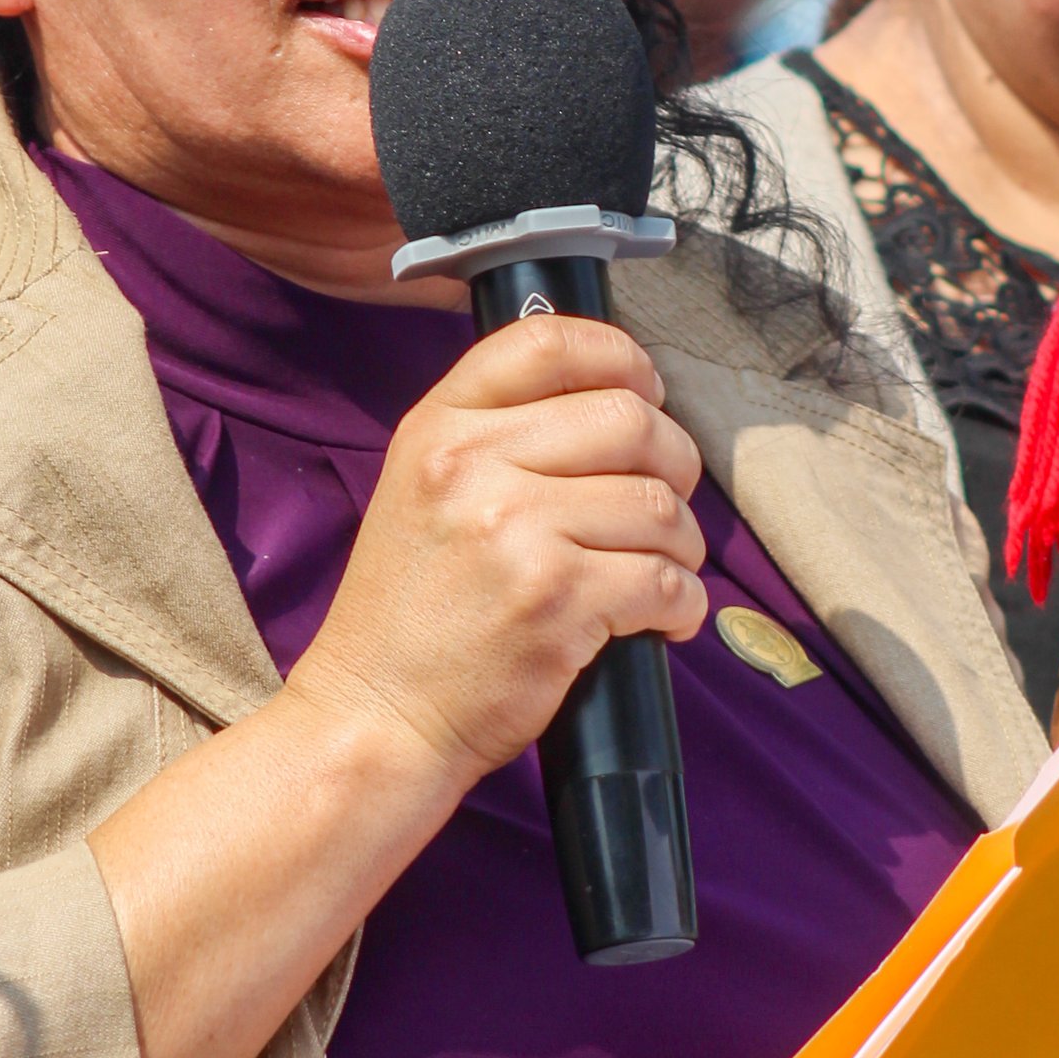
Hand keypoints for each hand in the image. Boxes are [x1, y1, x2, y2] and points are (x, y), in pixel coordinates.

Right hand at [288, 310, 706, 792]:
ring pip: (658, 503)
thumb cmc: (409, 614)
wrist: (375, 715)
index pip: (548, 342)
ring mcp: (516, 532)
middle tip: (664, 502)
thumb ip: (496, 436)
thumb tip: (615, 398)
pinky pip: (666, 580)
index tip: (647, 391)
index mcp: (440, 428)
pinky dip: (683, 603)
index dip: (621, 358)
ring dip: (681, 541)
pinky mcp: (557, 601)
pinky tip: (663, 618)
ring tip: (661, 568)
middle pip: (629, 419)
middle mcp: (474, 466)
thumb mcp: (421, 489)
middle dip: (673, 461)